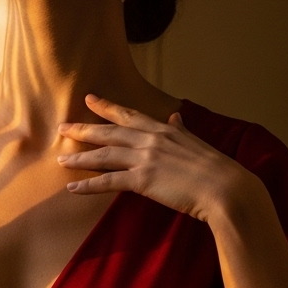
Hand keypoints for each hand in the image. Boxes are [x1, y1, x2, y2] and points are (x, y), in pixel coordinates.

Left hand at [56, 94, 253, 223]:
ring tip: (61, 160)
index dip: (106, 107)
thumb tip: (175, 116)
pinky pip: (108, 182)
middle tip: (62, 127)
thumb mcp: (196, 142)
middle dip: (83, 129)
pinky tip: (72, 187)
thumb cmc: (216, 169)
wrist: (227, 188)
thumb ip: (181, 129)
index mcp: (164, 129)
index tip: (89, 99)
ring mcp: (145, 159)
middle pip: (109, 132)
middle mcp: (151, 140)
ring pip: (103, 155)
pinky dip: (88, 185)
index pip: (129, 115)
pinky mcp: (143, 180)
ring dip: (80, 157)